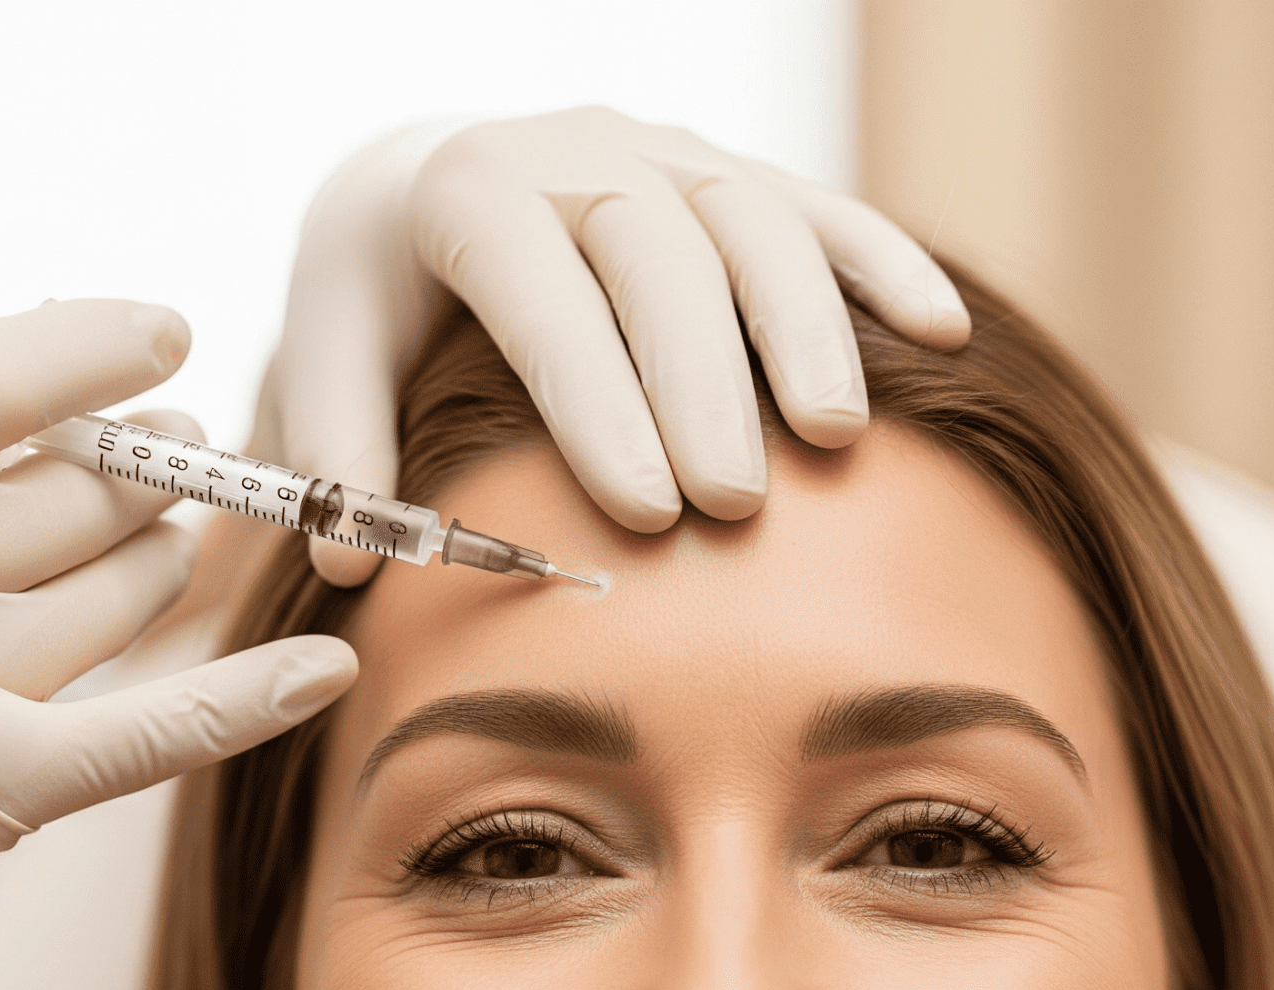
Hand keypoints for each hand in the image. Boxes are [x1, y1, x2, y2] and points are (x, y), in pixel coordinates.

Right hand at [0, 239, 356, 989]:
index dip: (98, 345)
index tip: (166, 332)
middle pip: (76, 488)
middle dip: (147, 463)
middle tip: (179, 449)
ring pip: (118, 591)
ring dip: (164, 556)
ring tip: (162, 537)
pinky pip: (148, 730)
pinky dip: (248, 696)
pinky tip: (326, 668)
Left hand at [256, 106, 971, 585]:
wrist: (432, 188)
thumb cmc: (382, 300)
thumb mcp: (330, 353)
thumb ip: (335, 449)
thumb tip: (350, 553)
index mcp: (470, 191)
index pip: (541, 289)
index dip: (594, 397)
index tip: (641, 510)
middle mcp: (577, 151)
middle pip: (660, 253)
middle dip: (704, 381)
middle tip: (733, 506)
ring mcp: (668, 154)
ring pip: (755, 219)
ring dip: (805, 328)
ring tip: (835, 440)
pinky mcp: (735, 173)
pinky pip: (823, 205)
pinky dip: (885, 263)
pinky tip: (942, 331)